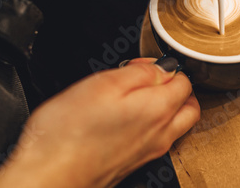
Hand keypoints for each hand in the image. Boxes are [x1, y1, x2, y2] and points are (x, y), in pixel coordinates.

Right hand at [0, 58, 199, 187]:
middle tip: (147, 77)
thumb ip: (141, 72)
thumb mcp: (105, 83)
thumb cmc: (70, 132)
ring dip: (166, 104)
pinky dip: (152, 122)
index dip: (165, 65)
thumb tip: (164, 67)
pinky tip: (125, 116)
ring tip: (135, 95)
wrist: (50, 174)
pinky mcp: (136, 161)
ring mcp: (150, 151)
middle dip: (175, 86)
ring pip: (177, 123)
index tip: (141, 65)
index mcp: (158, 110)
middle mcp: (161, 134)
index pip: (184, 81)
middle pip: (189, 105)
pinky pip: (158, 138)